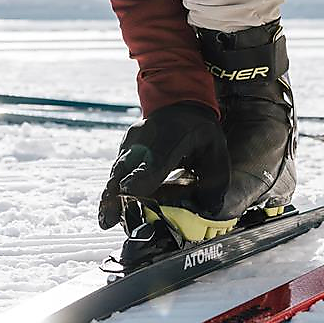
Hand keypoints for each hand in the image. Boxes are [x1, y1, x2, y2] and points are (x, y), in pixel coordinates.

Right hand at [97, 102, 228, 229]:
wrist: (179, 101)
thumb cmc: (198, 130)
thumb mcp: (216, 152)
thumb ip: (215, 182)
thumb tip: (209, 210)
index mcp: (171, 141)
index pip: (154, 162)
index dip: (140, 178)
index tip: (127, 191)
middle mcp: (145, 141)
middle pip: (125, 169)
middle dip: (116, 195)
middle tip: (109, 221)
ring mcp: (131, 143)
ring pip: (117, 171)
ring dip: (111, 196)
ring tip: (107, 220)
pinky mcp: (125, 148)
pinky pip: (118, 170)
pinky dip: (114, 189)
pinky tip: (112, 209)